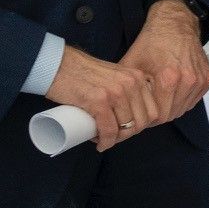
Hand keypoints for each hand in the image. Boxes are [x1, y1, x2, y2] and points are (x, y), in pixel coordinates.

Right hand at [44, 46, 161, 152]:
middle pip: (141, 122)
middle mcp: (131, 83)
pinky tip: (99, 143)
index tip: (124, 130)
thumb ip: (125, 86)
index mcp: (137, 78)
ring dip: (115, 140)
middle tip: (112, 137)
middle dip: (127, 135)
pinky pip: (109, 129)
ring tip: (102, 138)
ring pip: (126, 128)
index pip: (152, 111)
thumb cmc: (82, 72)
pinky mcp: (99, 100)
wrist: (57, 64)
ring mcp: (116, 91)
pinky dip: (105, 141)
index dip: (139, 125)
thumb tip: (131, 111)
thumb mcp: (114, 75)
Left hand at [119, 0, 208, 125]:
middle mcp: (187, 81)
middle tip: (148, 108)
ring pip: (184, 108)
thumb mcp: (132, 62)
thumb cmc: (152, 42)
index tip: (141, 113)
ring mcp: (200, 80)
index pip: (159, 115)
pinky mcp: (207, 78)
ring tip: (160, 99)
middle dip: (158, 114)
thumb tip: (116, 106)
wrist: (175, 24)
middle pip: (172, 114)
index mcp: (168, 78)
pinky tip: (173, 93)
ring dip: (171, 108)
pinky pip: (194, 100)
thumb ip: (125, 86)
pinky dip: (183, 100)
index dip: (147, 118)